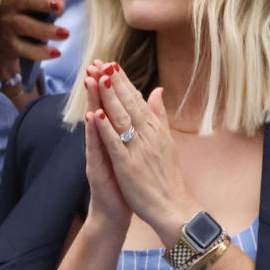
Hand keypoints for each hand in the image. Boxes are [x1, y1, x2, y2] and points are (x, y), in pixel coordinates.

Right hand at [0, 0, 68, 81]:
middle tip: (60, 6)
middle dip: (43, 2)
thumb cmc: (25, 17)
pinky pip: (25, 48)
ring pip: (24, 25)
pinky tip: (56, 53)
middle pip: (25, 0)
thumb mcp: (34, 4)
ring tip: (65, 33)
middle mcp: (11, 5)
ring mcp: (7, 25)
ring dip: (46, 29)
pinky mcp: (9, 44)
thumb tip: (64, 0)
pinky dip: (41, 51)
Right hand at [83, 61, 130, 230]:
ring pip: (94, 125)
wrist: (116, 213)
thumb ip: (134, 132)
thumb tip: (140, 113)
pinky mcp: (97, 170)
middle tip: (95, 64)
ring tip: (90, 81)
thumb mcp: (132, 154)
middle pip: (100, 111)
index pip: (112, 109)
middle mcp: (103, 144)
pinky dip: (94, 134)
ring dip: (92, 103)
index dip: (111, 88)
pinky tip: (92, 119)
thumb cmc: (125, 184)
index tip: (110, 64)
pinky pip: (95, 149)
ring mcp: (98, 156)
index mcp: (114, 139)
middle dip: (98, 88)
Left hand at [88, 63, 199, 244]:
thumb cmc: (168, 177)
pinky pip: (115, 144)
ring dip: (108, 98)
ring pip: (121, 119)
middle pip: (129, 104)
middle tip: (100, 62)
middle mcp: (149, 136)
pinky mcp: (128, 166)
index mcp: (156, 130)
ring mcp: (138, 150)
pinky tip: (96, 114)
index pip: (138, 100)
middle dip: (113, 83)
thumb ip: (160, 116)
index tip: (112, 63)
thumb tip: (158, 91)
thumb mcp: (167, 141)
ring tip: (96, 78)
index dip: (124, 82)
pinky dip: (106, 128)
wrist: (173, 207)